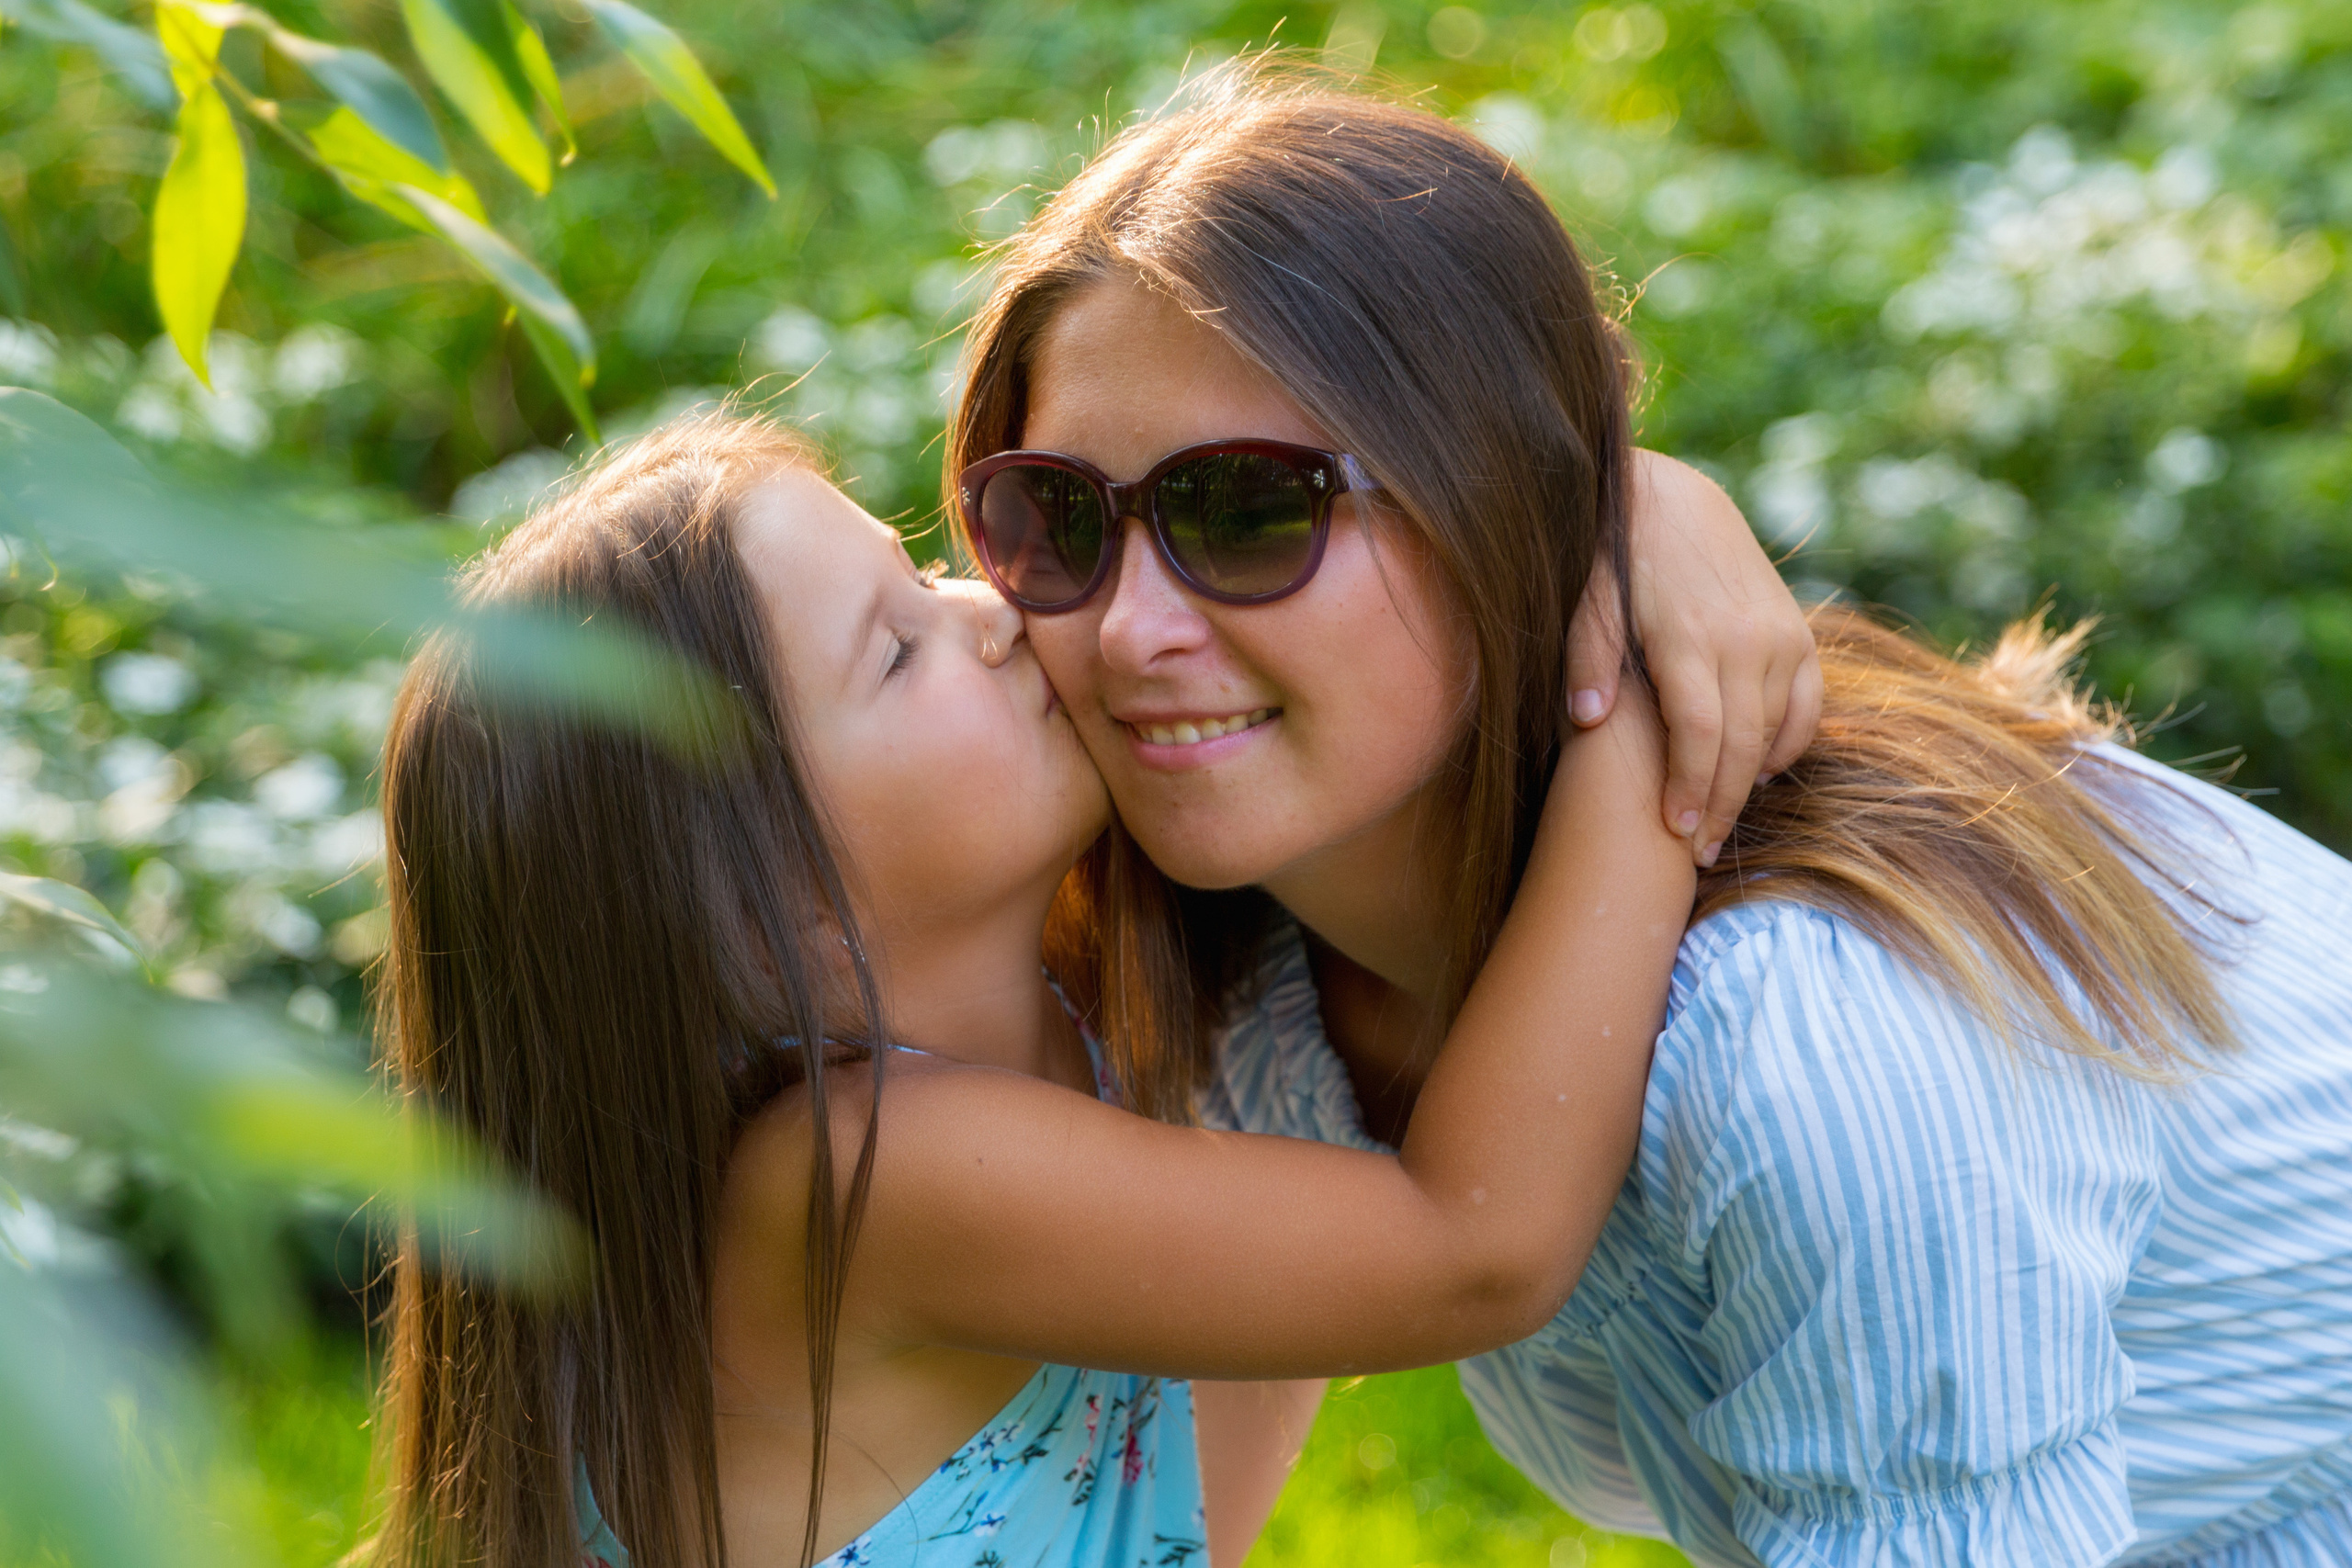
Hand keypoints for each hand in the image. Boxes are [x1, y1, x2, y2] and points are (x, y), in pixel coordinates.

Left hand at [1566, 450, 1822, 866]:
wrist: (1671, 501)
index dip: (1690, 789)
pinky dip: (1788, 745)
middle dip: (1720, 805)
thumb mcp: (1587, 600)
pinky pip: (1808, 706)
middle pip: (1741, 745)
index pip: (1700, 734)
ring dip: (1750, 782)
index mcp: (1689, 636)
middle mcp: (1746, 638)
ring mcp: (1781, 635)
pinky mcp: (1799, 632)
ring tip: (1718, 823)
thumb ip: (1587, 658)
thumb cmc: (1613, 560)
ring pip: (1776, 730)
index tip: (1676, 834)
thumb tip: (1587, 723)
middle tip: (1697, 855)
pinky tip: (1759, 773)